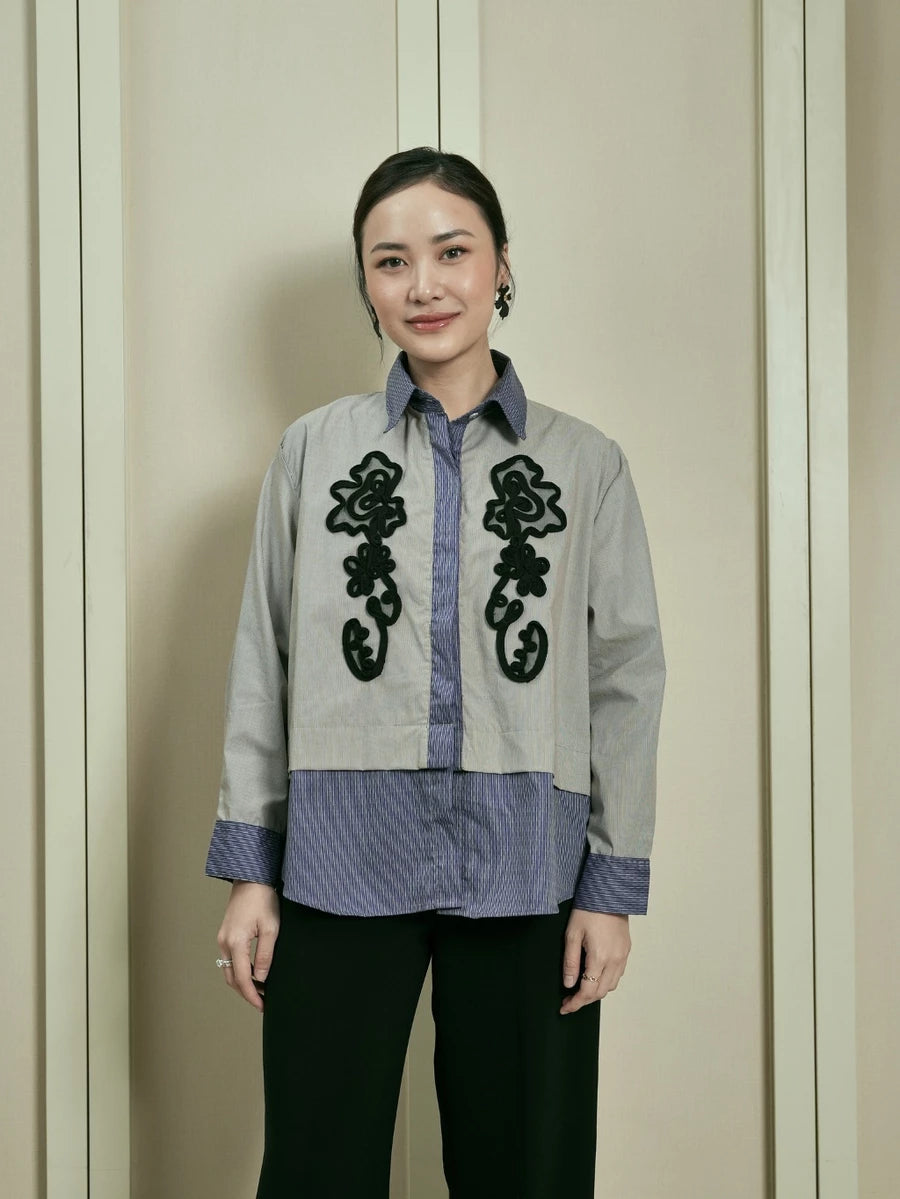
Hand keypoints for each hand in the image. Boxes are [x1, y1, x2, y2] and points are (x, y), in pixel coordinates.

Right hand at [216, 881, 279, 1011]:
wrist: (251, 879)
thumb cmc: (263, 899)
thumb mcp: (270, 928)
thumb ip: (265, 955)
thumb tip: (261, 978)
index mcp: (235, 942)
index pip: (242, 978)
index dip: (252, 995)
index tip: (263, 1006)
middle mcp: (224, 942)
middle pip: (232, 978)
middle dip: (246, 993)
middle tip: (263, 1002)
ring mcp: (222, 938)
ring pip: (229, 970)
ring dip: (243, 983)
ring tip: (260, 990)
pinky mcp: (225, 934)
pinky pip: (230, 959)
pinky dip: (240, 971)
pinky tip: (254, 973)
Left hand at [559, 908, 630, 1013]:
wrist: (609, 894)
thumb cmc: (588, 910)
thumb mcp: (572, 935)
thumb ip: (570, 962)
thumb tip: (568, 984)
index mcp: (600, 957)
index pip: (588, 991)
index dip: (575, 1003)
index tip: (564, 1007)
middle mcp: (615, 961)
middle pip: (600, 992)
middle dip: (584, 1000)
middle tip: (569, 1000)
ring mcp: (623, 956)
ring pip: (610, 986)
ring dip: (596, 992)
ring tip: (580, 989)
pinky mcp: (627, 951)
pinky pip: (617, 975)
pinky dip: (606, 981)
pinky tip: (595, 976)